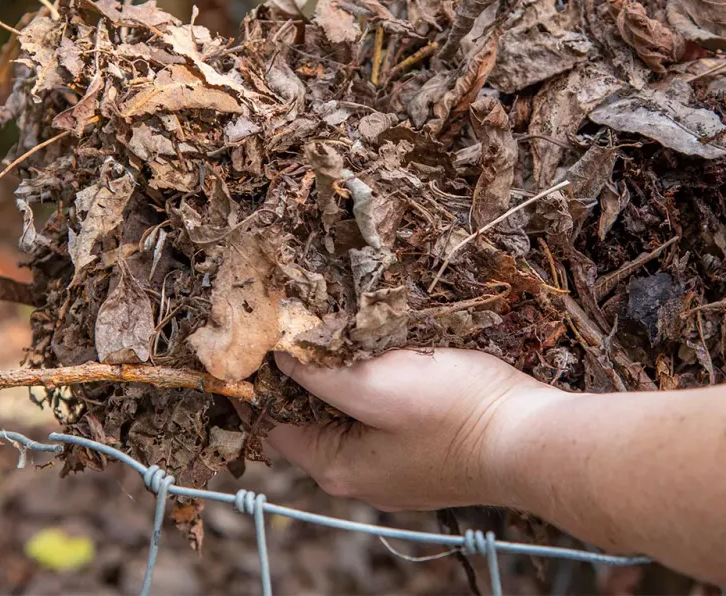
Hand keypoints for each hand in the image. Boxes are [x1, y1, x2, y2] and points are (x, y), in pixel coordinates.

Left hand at [268, 348, 562, 511]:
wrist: (532, 439)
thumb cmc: (456, 413)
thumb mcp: (376, 385)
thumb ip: (318, 374)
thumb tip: (279, 354)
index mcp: (338, 467)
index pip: (275, 423)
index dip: (265, 381)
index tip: (266, 337)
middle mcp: (361, 476)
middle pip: (313, 417)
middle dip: (309, 372)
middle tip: (309, 323)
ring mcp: (394, 467)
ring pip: (350, 412)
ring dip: (346, 374)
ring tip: (349, 331)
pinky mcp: (423, 451)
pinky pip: (382, 415)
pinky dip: (376, 383)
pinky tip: (390, 354)